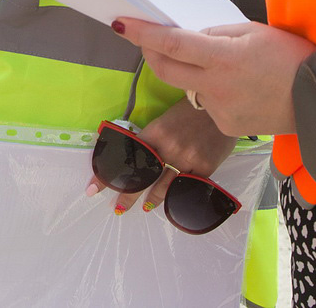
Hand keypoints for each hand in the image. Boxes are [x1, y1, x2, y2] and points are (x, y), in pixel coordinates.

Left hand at [84, 100, 236, 213]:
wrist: (222, 106)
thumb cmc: (192, 109)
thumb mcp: (166, 119)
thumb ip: (153, 138)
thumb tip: (136, 156)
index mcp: (155, 132)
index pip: (125, 158)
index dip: (108, 175)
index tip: (93, 189)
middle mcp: (168, 148)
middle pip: (142, 177)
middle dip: (128, 195)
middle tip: (118, 209)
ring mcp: (187, 160)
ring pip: (164, 187)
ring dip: (153, 199)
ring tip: (146, 207)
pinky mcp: (204, 168)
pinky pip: (187, 189)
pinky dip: (178, 197)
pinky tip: (173, 203)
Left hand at [114, 19, 315, 136]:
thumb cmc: (291, 56)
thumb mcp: (253, 31)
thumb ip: (216, 34)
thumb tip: (190, 38)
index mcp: (223, 57)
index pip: (172, 43)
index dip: (144, 34)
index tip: (123, 24)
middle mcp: (215, 86)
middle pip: (167, 69)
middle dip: (151, 52)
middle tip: (147, 39)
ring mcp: (218, 110)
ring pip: (190, 87)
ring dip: (195, 73)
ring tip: (232, 66)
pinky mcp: (225, 127)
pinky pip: (209, 104)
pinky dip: (216, 92)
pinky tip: (242, 88)